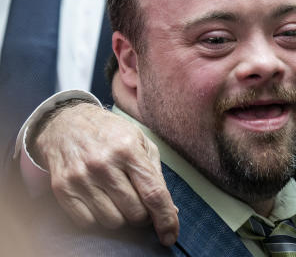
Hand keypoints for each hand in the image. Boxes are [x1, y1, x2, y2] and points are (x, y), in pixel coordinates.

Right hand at [32, 103, 178, 245]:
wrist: (66, 123)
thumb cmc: (110, 134)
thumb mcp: (141, 143)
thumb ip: (156, 176)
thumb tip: (171, 211)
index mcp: (129, 150)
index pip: (153, 194)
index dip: (165, 219)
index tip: (170, 235)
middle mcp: (104, 164)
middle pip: (134, 212)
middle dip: (143, 215)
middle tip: (138, 202)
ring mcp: (81, 177)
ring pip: (112, 221)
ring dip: (121, 217)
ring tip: (118, 199)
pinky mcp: (62, 189)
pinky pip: (87, 223)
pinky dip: (98, 219)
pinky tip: (100, 202)